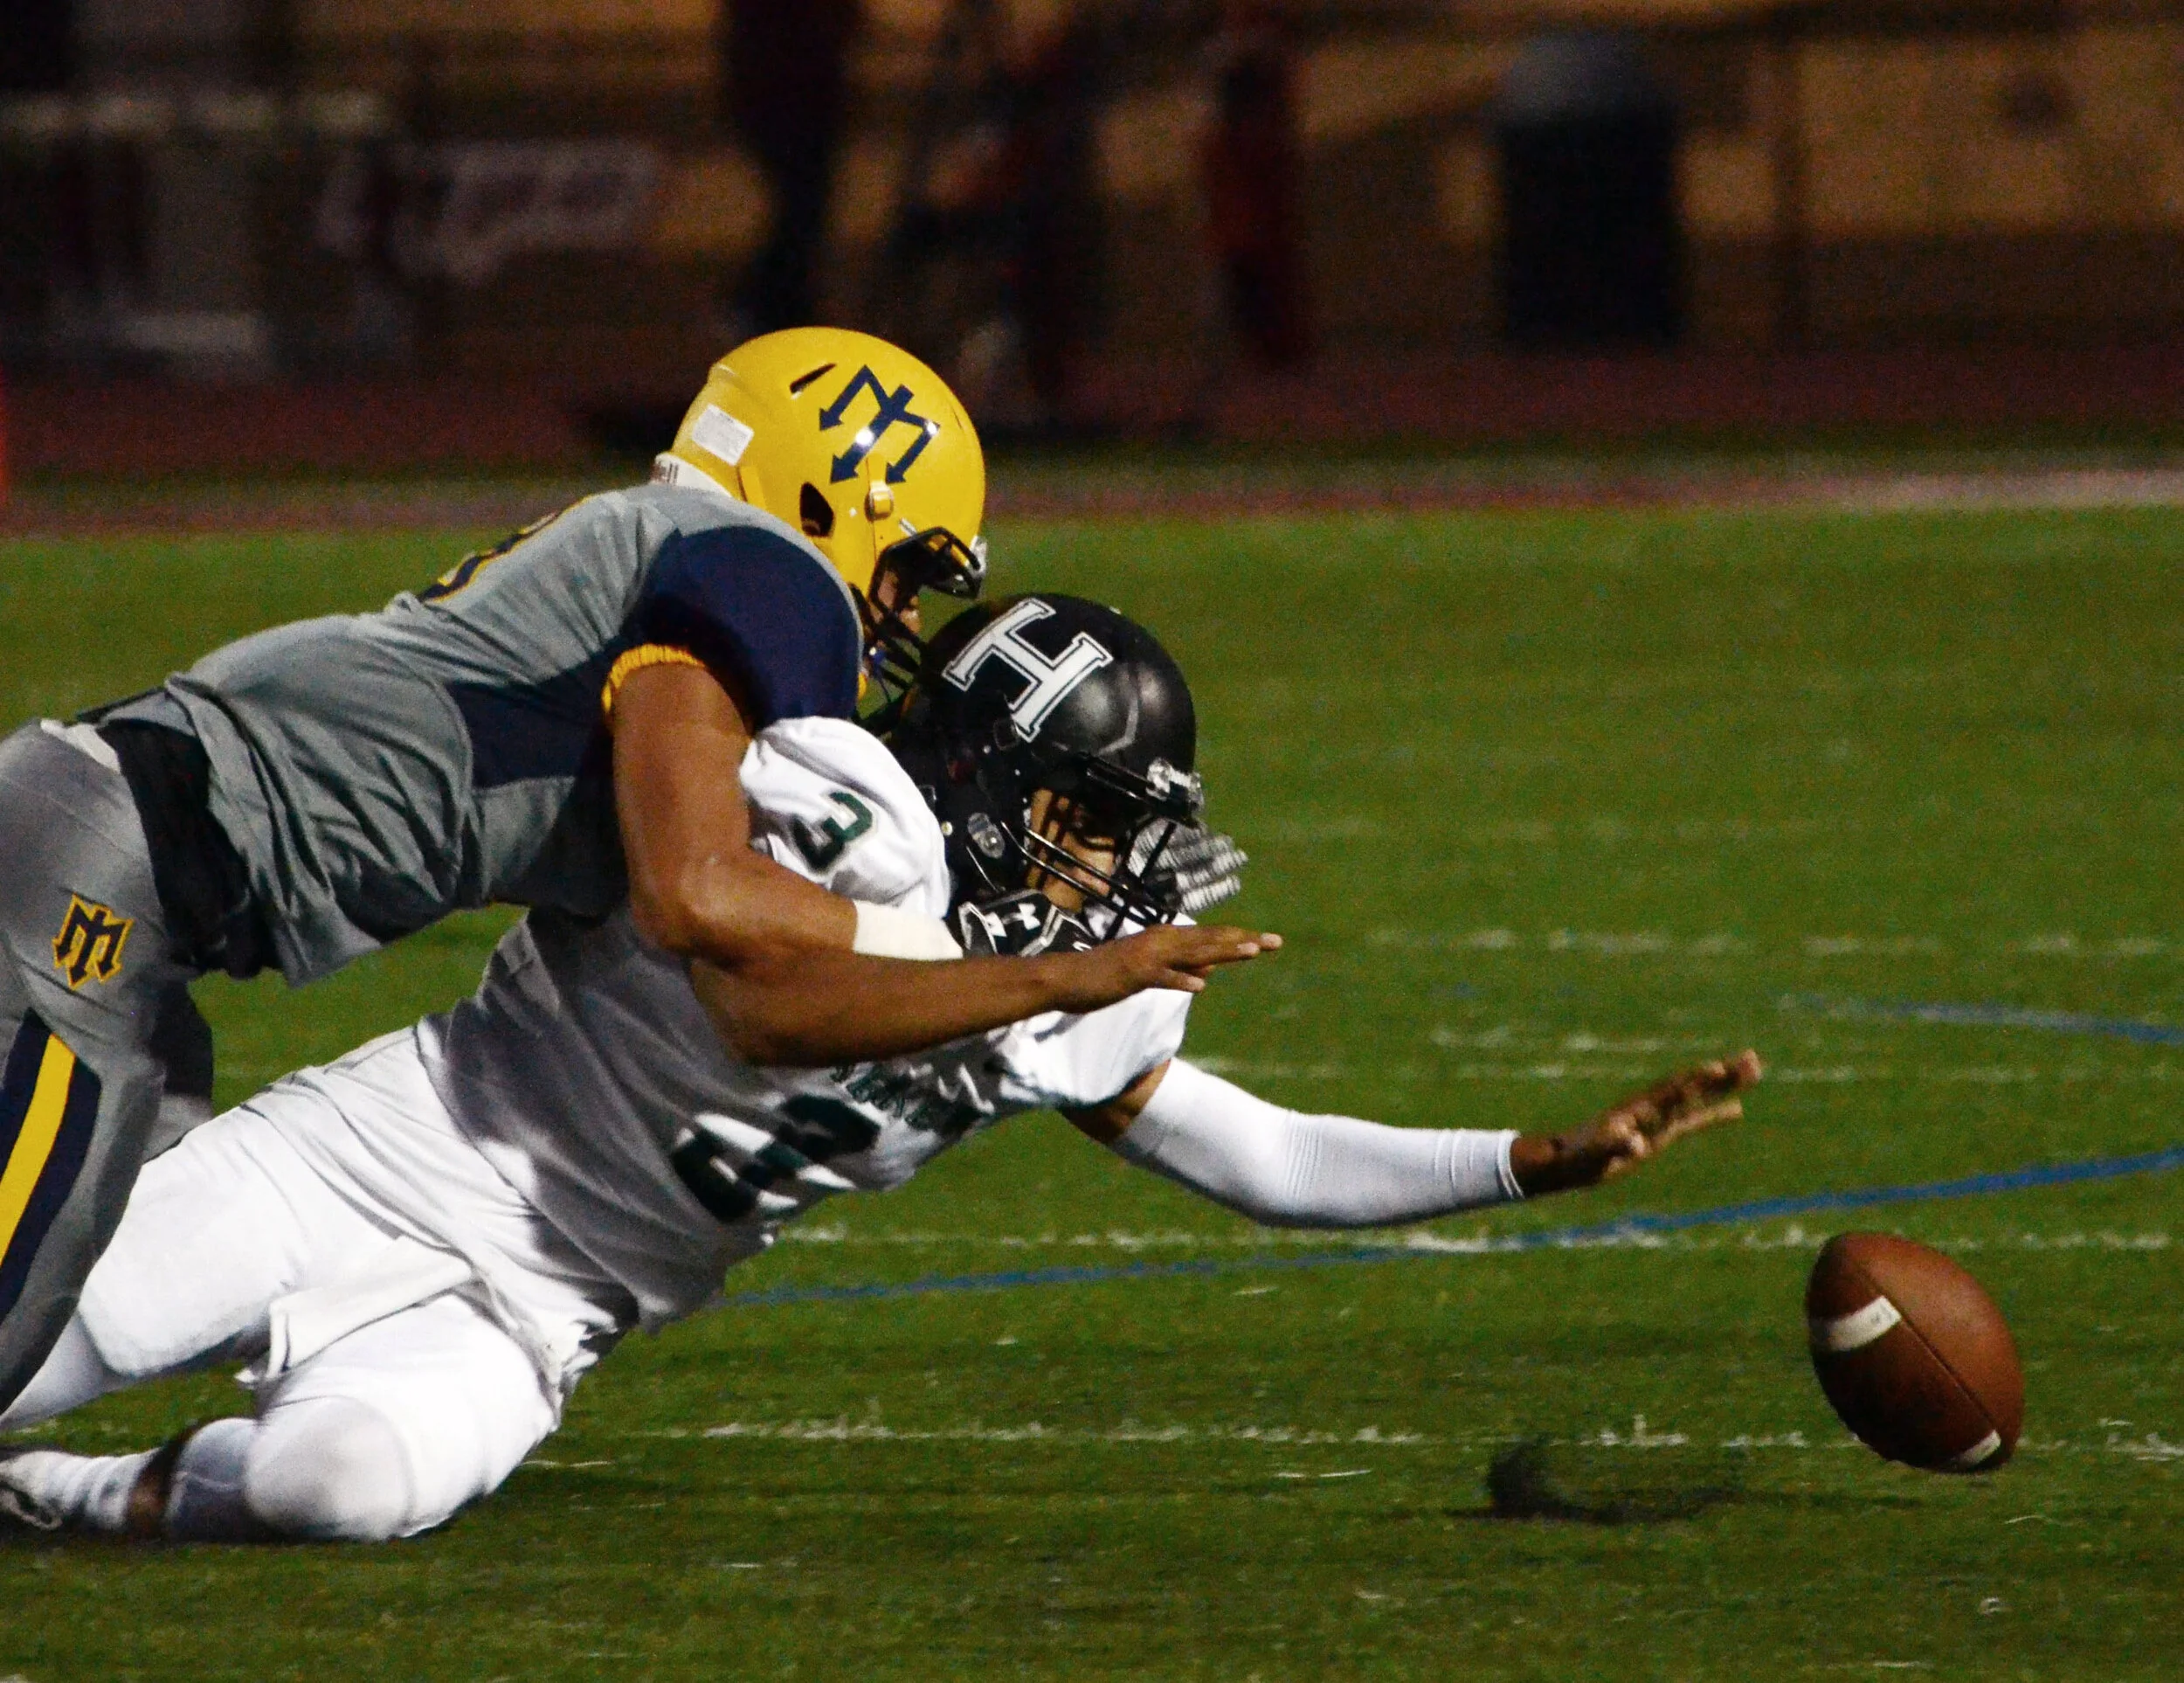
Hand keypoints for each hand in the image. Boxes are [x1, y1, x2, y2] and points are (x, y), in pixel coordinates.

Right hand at [1037, 923, 1280, 1012]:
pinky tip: (1200, 985)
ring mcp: (1146, 958)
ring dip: (1222, 952)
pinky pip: (1161, 977)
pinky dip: (1180, 979)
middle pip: (1208, 941)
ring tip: (1251, 952)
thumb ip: (1178, 970)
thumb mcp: (1148, 975)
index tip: (1266, 942)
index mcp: (1163, 941)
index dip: (1238, 940)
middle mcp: (1158, 942)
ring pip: (1192, 953)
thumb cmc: (1103, 977)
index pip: (1208, 939)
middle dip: (1243, 941)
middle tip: (1274, 942)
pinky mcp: (1132, 975)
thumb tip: (1209, 972)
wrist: (1064, 979)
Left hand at [1510, 1049, 1761, 1196]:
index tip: (1717, 1068)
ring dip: (1725, 1085)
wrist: (1566, 1160)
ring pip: (1698, 1097)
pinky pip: (1694, 1119)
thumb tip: (1633, 1143)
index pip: (1671, 1091)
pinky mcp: (1661, 1133)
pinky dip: (1716, 1113)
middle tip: (1753, 1059)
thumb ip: (1613, 1146)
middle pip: (1693, 1086)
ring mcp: (1658, 1118)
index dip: (1693, 1081)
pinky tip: (1737, 1109)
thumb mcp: (1595, 1154)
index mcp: (1637, 1110)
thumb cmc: (1578, 1157)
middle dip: (1722, 1075)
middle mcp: (1652, 1108)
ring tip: (1754, 1070)